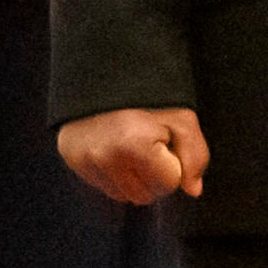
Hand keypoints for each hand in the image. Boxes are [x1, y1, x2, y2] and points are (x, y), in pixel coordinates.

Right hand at [60, 107, 206, 203]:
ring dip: (134, 179)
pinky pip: (102, 186)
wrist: (107, 71)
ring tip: (133, 147)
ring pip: (123, 195)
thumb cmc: (152, 96)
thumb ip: (195, 156)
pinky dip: (114, 174)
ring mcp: (83, 160)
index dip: (174, 165)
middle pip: (145, 196)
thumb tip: (194, 191)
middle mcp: (103, 156)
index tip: (167, 142)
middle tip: (152, 145)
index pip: (167, 184)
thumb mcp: (182, 119)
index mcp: (133, 145)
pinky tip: (116, 149)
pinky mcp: (71, 159)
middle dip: (155, 176)